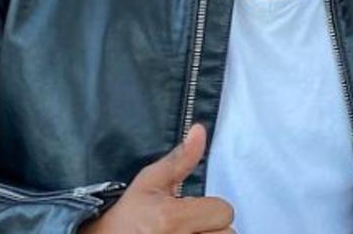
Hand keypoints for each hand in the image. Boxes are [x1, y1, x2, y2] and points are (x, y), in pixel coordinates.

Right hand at [81, 124, 234, 233]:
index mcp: (171, 219)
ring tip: (187, 233)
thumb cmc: (126, 215)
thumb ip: (180, 159)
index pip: (223, 212)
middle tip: (189, 225)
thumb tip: (199, 130)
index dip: (211, 208)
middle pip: (226, 233)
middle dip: (212, 227)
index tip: (193, 208)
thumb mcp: (149, 182)